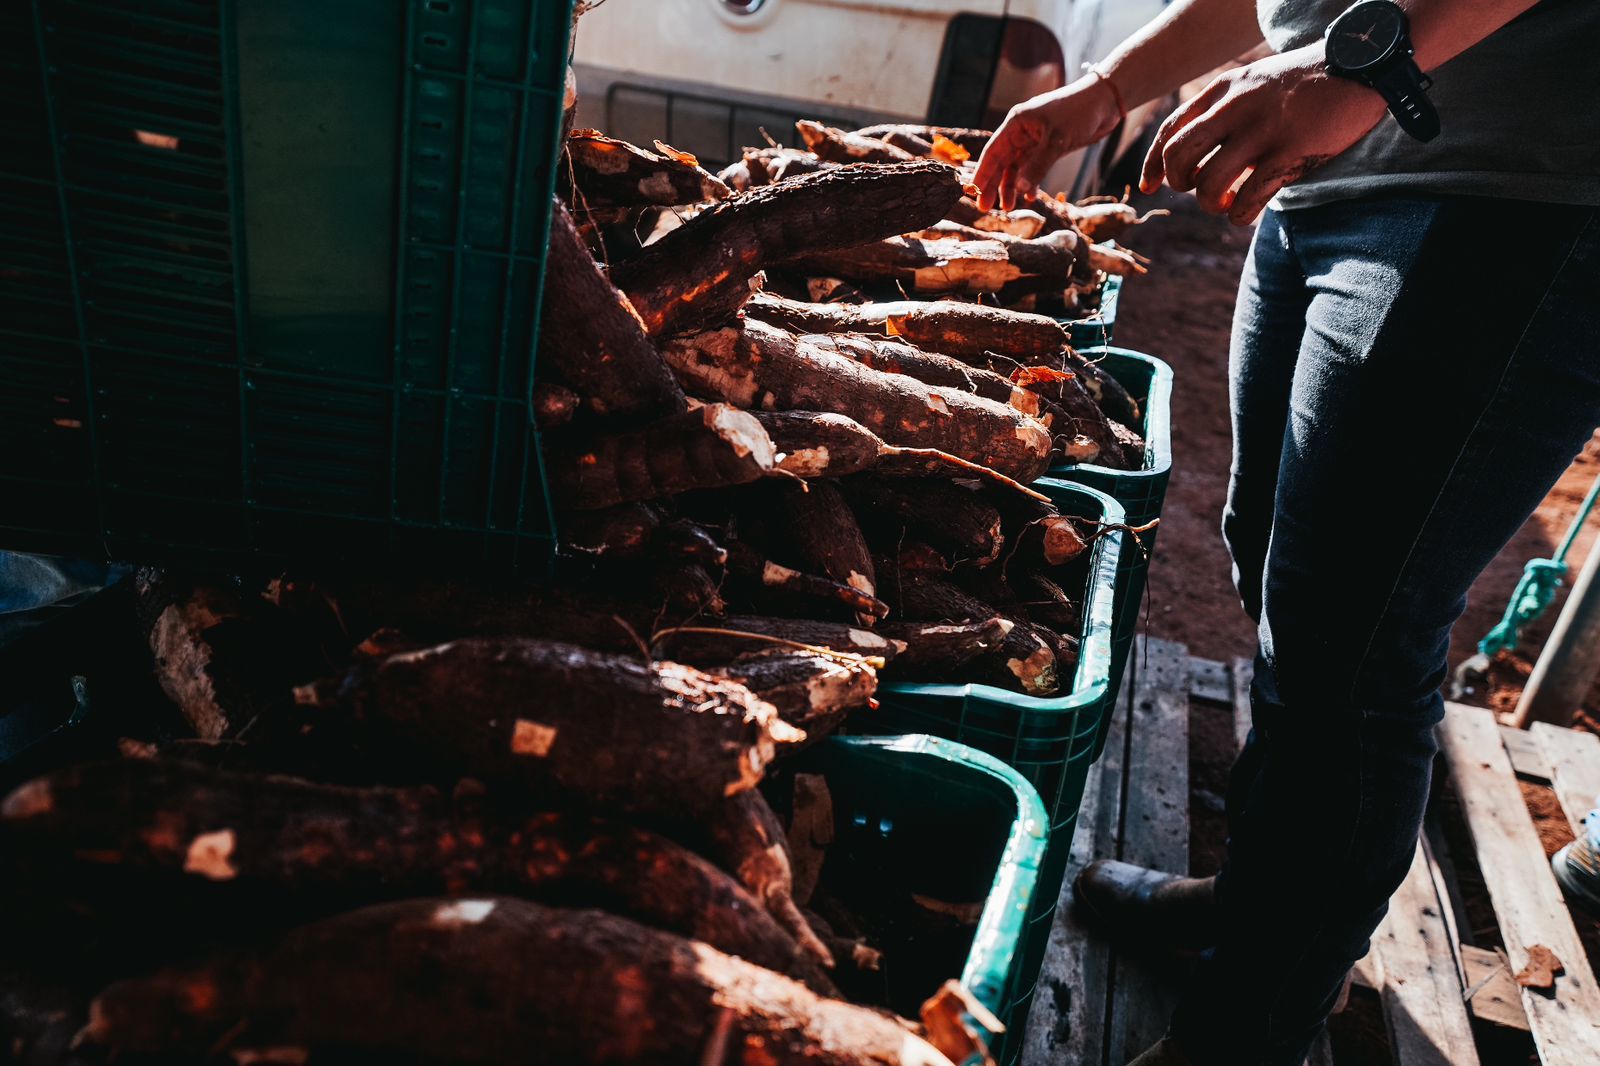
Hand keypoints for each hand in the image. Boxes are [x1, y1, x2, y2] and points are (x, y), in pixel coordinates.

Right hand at [972, 73, 1122, 212]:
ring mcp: (1034, 140)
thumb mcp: (1057, 141)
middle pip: (1001, 162)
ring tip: (1009, 206)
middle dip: (993, 185)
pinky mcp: (1048, 147)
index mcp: (1016, 124)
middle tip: (986, 207)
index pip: (992, 152)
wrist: (1105, 101)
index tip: (973, 193)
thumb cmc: (1079, 112)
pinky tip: (1030, 196)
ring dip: (1012, 186)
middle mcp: (1021, 132)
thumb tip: (1019, 189)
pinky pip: (1033, 168)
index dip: (982, 173)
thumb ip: (1037, 166)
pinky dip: (1030, 182)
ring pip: (1016, 168)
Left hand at [1140, 44, 1387, 223]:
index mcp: (1223, 90)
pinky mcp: (1288, 152)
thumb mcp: (1254, 84)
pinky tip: (1245, 213)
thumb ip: (1225, 112)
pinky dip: (1239, 215)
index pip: (1170, 131)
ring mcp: (1261, 130)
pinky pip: (1247, 198)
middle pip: (1178, 157)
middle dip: (1179, 184)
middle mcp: (1235, 108)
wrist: (1360, 67)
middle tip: (1197, 190)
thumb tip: (1200, 159)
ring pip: (1208, 184)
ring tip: (1226, 203)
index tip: (1151, 187)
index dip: (1153, 165)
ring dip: (1210, 204)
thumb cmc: (1306, 85)